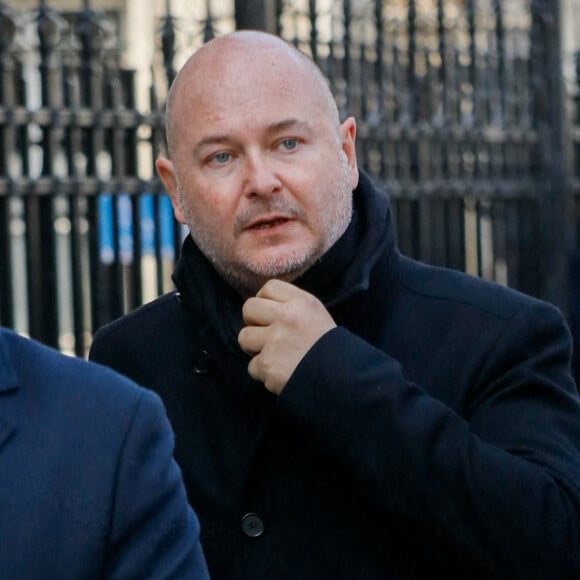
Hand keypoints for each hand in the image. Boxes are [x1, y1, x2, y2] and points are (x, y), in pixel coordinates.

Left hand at [238, 279, 336, 394]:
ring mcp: (275, 341)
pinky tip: (280, 373)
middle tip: (266, 335)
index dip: (264, 300)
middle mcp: (286, 317)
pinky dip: (264, 373)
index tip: (270, 314)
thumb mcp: (317, 315)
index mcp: (301, 302)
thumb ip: (293, 306)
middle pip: (249, 308)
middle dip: (253, 322)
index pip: (269, 287)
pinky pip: (252, 366)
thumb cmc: (329, 347)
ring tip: (272, 355)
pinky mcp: (267, 364)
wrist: (341, 380)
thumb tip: (264, 305)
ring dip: (254, 348)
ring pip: (244, 337)